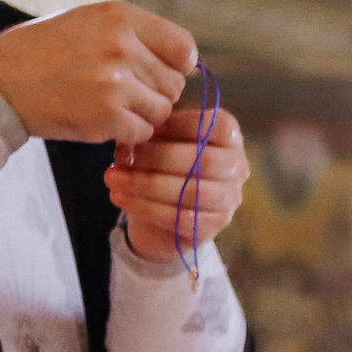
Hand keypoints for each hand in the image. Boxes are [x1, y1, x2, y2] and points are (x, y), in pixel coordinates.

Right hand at [0, 2, 196, 144]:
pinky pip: (142, 132)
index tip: (160, 73)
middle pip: (174, 83)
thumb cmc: (43, 51)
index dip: (178, 65)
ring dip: (142, 115)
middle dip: (155, 93)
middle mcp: (121, 45)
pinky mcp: (105, 115)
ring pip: (161, 110)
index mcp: (120, 16)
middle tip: (124, 94)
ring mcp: (114, 81)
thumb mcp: (89, 22)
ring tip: (110, 106)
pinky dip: (127, 134)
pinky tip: (102, 122)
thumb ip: (136, 35)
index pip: (184, 47)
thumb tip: (189, 62)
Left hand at [109, 108, 248, 262]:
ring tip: (114, 178)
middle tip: (123, 158)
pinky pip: (181, 218)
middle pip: (205, 161)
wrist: (160, 214)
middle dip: (159, 158)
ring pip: (192, 192)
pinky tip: (121, 198)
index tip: (146, 128)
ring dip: (147, 185)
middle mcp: (238, 168)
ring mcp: (229, 200)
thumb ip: (149, 135)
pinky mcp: (214, 226)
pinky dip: (146, 207)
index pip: (219, 126)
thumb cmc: (162, 166)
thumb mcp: (156, 142)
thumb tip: (130, 140)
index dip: (183, 125)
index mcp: (230, 139)